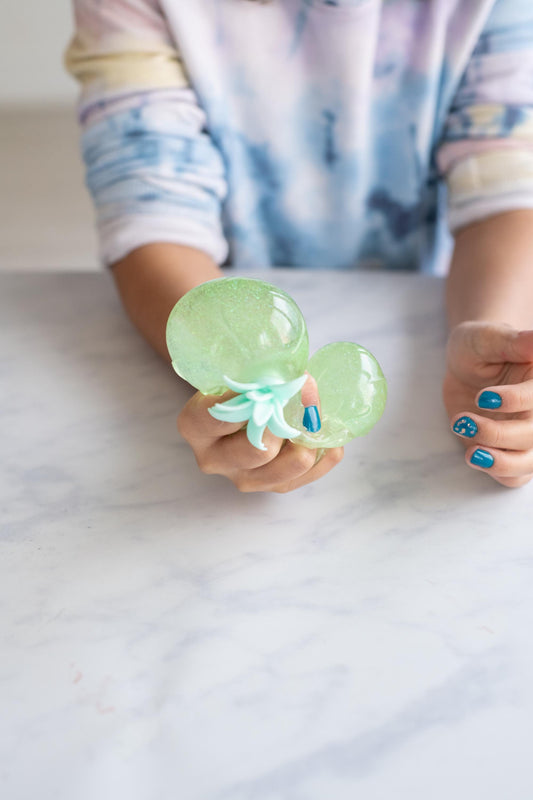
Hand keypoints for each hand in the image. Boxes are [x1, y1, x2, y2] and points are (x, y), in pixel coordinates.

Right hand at [177, 376, 342, 492]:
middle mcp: (215, 459)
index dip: (252, 399)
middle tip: (306, 387)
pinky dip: (326, 453)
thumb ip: (252, 374)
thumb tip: (292, 377)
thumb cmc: (236, 382)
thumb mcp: (232, 372)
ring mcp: (245, 477)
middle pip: (258, 450)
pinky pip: (311, 474)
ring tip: (315, 411)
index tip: (274, 380)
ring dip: (310, 436)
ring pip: (290, 465)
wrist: (239, 404)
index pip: (220, 418)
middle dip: (289, 417)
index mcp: (195, 428)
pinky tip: (326, 432)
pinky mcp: (274, 486)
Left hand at [443, 322, 532, 487]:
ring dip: (500, 462)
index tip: (483, 397)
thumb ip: (515, 342)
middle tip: (464, 421)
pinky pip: (515, 477)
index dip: (515, 401)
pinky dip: (499, 473)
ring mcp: (529, 434)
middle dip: (498, 434)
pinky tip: (476, 456)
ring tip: (471, 453)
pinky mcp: (511, 452)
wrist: (465, 364)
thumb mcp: (490, 337)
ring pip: (529, 463)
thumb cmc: (479, 346)